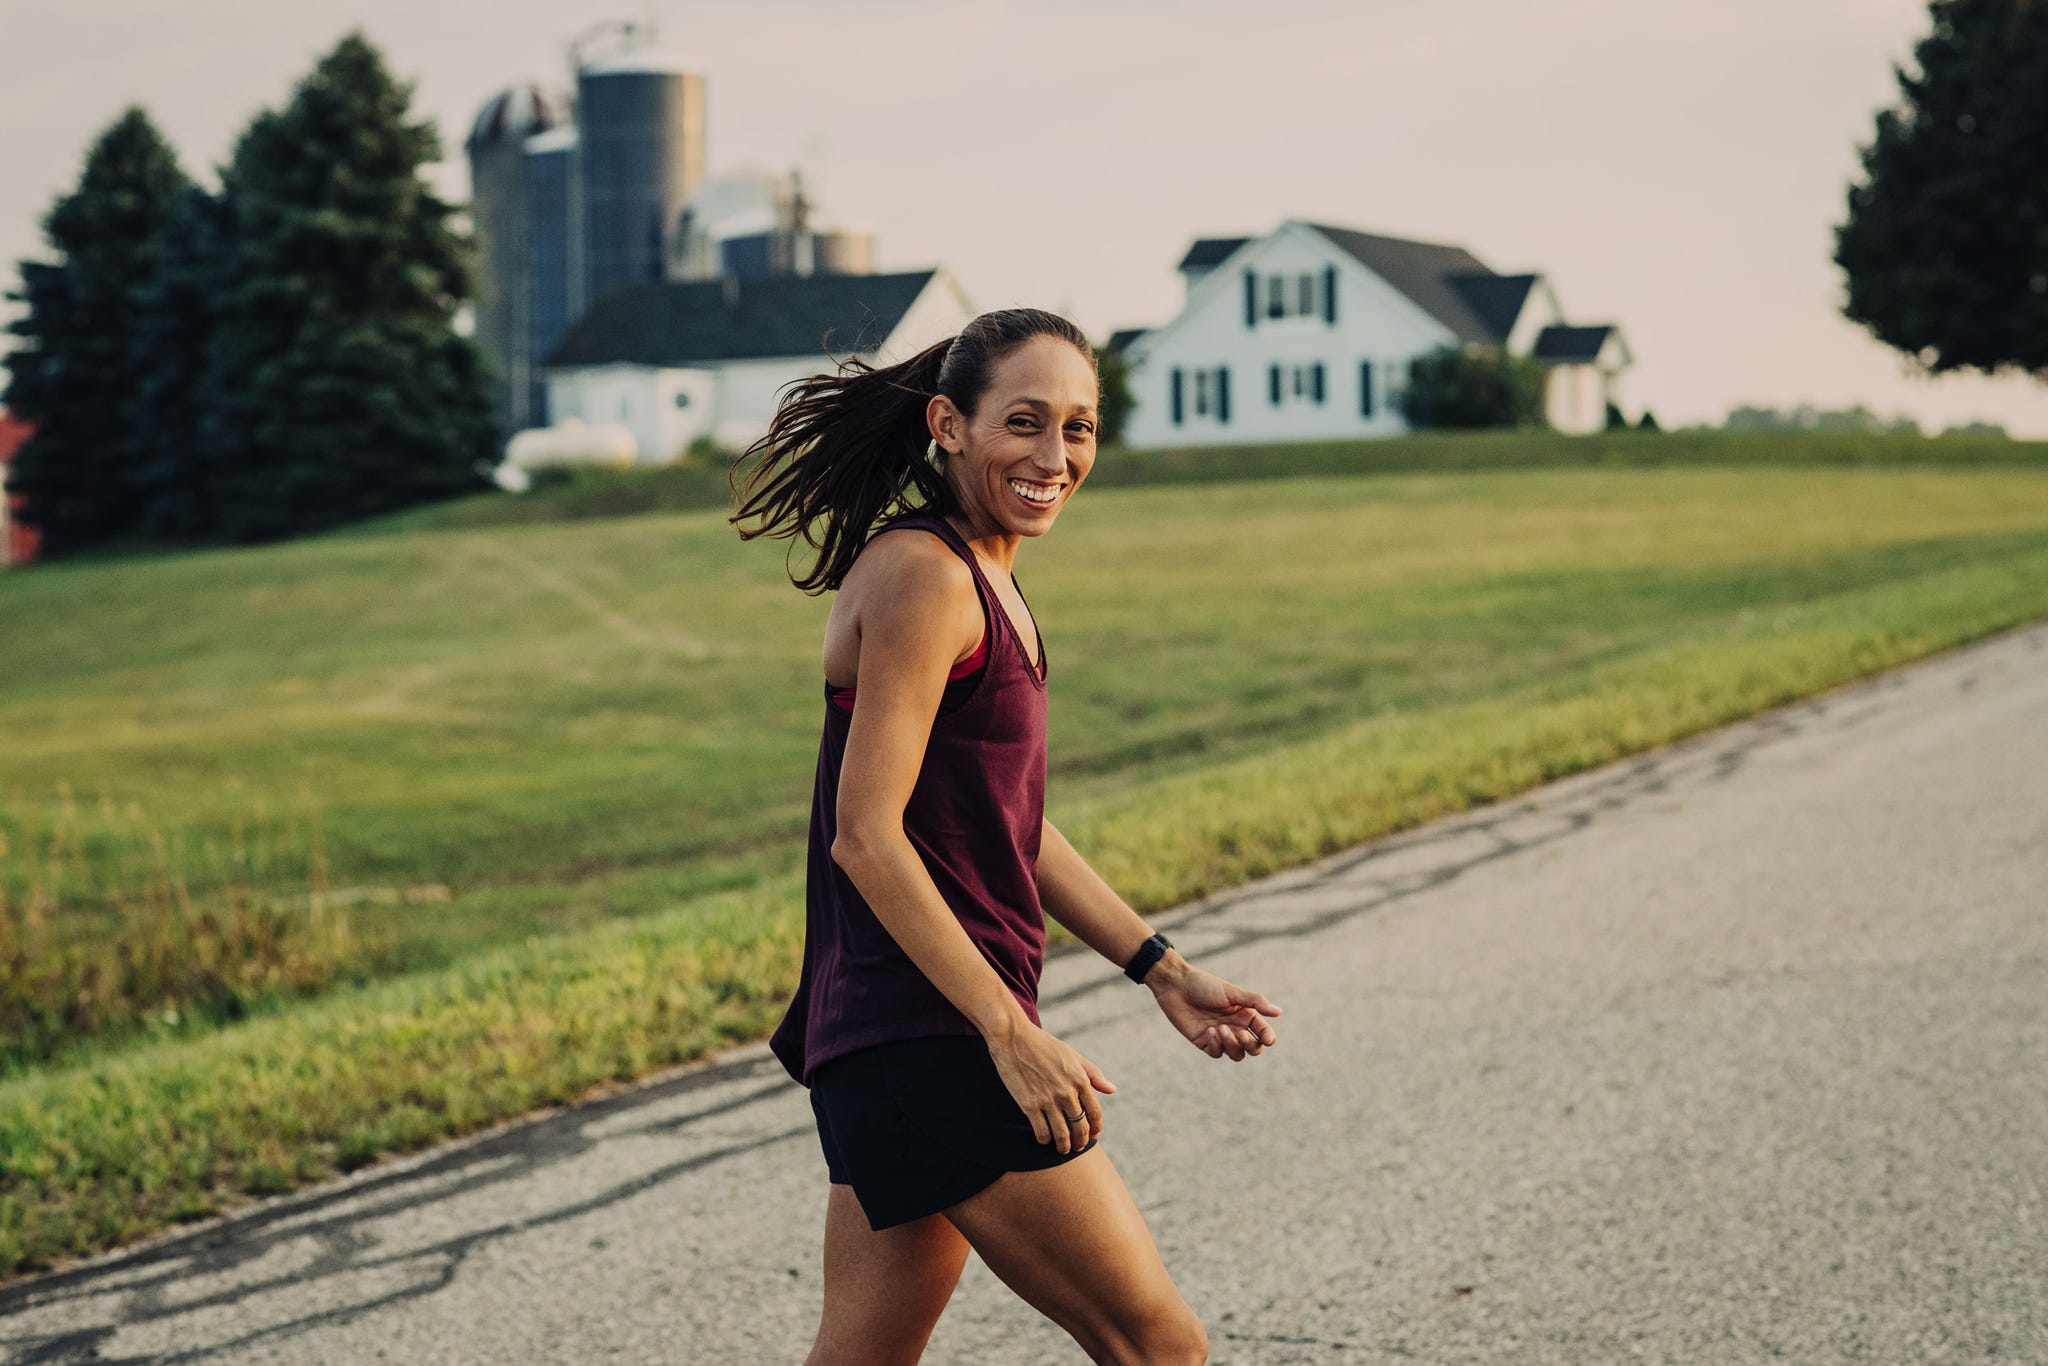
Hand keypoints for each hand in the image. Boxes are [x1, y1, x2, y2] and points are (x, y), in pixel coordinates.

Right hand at [985, 1024, 1116, 1153]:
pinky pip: (1042, 1131)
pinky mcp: (1029, 1105)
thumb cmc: (1044, 1045)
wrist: (1013, 1038)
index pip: (1095, 1113)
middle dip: (1081, 1141)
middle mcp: (1066, 1092)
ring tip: (1063, 1149)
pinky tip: (1045, 1140)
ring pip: (1062, 1134)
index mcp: (1080, 1079)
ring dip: (1064, 1146)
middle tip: (1078, 1146)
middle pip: (1080, 1127)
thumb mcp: (1073, 1055)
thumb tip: (1112, 1090)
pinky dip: (1045, 1140)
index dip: (1096, 1128)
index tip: (1093, 1135)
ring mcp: (1047, 1100)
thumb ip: (1093, 1074)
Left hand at [1151, 963, 1281, 1060]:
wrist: (1177, 987)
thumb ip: (1255, 1001)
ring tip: (1220, 1029)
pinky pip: (1216, 1053)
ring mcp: (1220, 1036)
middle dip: (1250, 1045)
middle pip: (1252, 1048)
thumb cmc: (1205, 985)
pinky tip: (1209, 1032)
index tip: (1267, 1039)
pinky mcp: (1204, 1042)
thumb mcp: (1232, 992)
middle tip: (1239, 1033)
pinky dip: (1216, 1045)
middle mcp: (1235, 1027)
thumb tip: (1279, 1012)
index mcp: (1245, 1014)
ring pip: (1236, 1054)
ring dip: (1231, 1045)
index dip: (1268, 1038)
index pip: (1263, 1032)